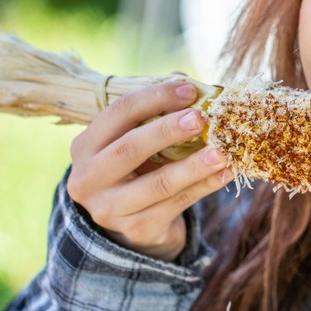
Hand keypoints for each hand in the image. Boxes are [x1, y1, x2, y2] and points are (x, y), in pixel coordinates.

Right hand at [66, 80, 232, 260]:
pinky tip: (225, 174)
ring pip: (158, 183)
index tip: (190, 90)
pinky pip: (177, 204)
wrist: (131, 223)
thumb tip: (185, 80)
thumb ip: (154, 112)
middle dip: (168, 130)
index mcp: (85, 146)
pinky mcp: (137, 229)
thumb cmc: (137, 168)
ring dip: (194, 166)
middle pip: (130, 148)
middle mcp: (88, 179)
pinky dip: (205, 187)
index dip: (155, 97)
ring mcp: (110, 209)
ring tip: (222, 152)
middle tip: (202, 118)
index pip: (118, 113)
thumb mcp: (134, 140)